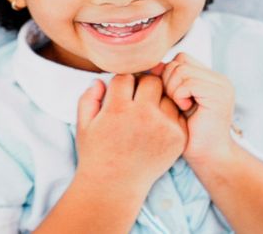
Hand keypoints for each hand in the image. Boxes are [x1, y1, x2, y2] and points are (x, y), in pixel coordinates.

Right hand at [74, 74, 186, 193]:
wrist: (115, 187)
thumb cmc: (97, 155)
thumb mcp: (84, 126)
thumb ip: (89, 99)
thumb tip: (100, 80)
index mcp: (117, 109)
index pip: (126, 76)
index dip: (122, 82)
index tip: (121, 92)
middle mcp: (143, 115)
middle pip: (152, 81)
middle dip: (143, 85)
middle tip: (136, 98)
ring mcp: (164, 127)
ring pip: (167, 96)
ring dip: (158, 100)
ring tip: (146, 114)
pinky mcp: (178, 138)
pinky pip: (178, 114)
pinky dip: (170, 115)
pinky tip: (157, 126)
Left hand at [161, 53, 235, 166]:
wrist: (209, 158)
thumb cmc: (189, 136)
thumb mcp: (176, 103)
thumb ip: (170, 83)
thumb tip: (152, 66)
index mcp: (211, 79)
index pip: (181, 58)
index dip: (168, 75)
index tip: (168, 97)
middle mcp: (219, 79)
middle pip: (180, 61)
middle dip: (168, 82)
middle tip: (175, 104)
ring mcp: (221, 85)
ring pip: (182, 70)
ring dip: (173, 90)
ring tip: (180, 107)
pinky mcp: (218, 94)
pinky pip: (188, 82)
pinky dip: (180, 95)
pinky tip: (185, 109)